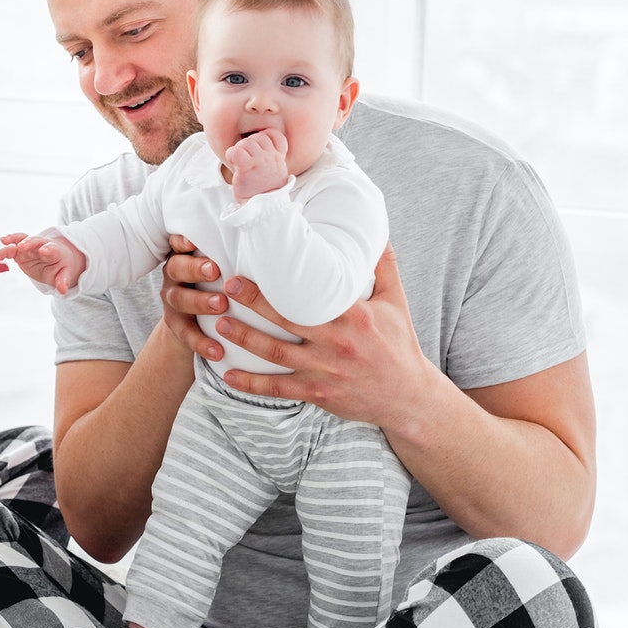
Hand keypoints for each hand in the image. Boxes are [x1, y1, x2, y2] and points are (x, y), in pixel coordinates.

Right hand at [0, 230, 87, 294]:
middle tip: (22, 246)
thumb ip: (62, 281)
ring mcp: (29, 248)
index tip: (44, 251)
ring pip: (20, 240)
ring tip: (3, 242)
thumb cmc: (61, 265)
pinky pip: (11, 248)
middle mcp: (40, 246)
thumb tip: (62, 290)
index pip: (52, 248)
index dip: (48, 249)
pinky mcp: (20, 252)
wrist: (56, 258)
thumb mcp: (65, 273)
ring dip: (11, 241)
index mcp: (54, 250)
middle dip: (28, 242)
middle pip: (35, 240)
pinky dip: (4, 249)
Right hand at [159, 234, 227, 361]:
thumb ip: (233, 257)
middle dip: (194, 269)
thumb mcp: (223, 268)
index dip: (182, 240)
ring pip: (179, 300)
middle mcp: (174, 275)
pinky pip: (186, 334)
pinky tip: (218, 350)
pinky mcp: (176, 325)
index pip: (178, 243)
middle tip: (214, 270)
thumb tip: (272, 243)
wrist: (196, 322)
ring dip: (199, 302)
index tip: (193, 241)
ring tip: (220, 305)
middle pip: (177, 268)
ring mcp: (173, 300)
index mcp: (185, 256)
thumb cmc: (220, 283)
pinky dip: (202, 342)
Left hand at [213, 244, 446, 434]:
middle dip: (253, 304)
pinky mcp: (317, 394)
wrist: (408, 396)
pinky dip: (251, 384)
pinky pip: (278, 388)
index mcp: (354, 316)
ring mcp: (324, 370)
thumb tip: (377, 230)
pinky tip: (228, 376)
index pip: (312, 294)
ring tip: (219, 325)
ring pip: (275, 353)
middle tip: (227, 288)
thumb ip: (383, 265)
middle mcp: (336, 343)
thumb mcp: (395, 302)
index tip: (258, 265)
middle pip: (286, 320)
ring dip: (244, 339)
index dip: (282, 282)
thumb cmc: (399, 344)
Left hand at [224, 128, 289, 200]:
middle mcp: (271, 157)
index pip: (275, 135)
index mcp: (278, 158)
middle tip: (244, 158)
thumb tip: (260, 149)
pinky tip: (233, 162)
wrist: (263, 208)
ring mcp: (260, 161)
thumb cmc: (264, 191)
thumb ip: (270, 159)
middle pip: (258, 137)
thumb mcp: (275, 173)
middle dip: (248, 144)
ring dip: (239, 149)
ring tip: (238, 162)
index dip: (264, 136)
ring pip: (246, 142)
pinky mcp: (247, 167)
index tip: (257, 148)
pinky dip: (231, 154)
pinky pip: (236, 151)